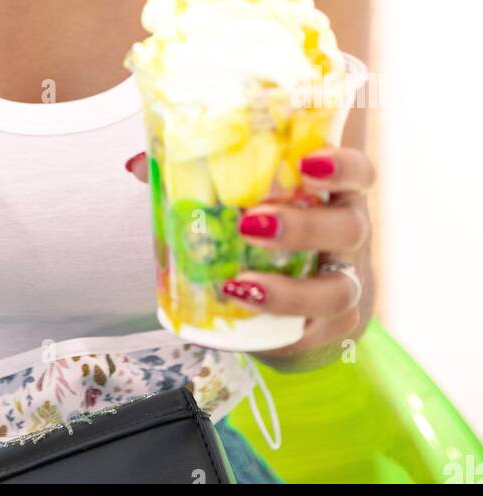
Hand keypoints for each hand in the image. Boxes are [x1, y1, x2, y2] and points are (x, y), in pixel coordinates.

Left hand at [126, 145, 376, 365]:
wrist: (287, 291)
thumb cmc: (263, 226)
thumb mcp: (237, 195)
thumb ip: (193, 174)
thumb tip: (136, 164)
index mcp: (332, 190)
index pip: (359, 170)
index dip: (341, 165)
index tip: (307, 163)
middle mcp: (349, 234)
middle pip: (348, 227)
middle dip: (302, 227)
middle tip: (250, 224)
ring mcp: (347, 281)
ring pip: (338, 289)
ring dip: (289, 290)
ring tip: (239, 286)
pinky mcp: (334, 326)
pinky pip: (319, 332)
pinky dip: (284, 327)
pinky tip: (248, 320)